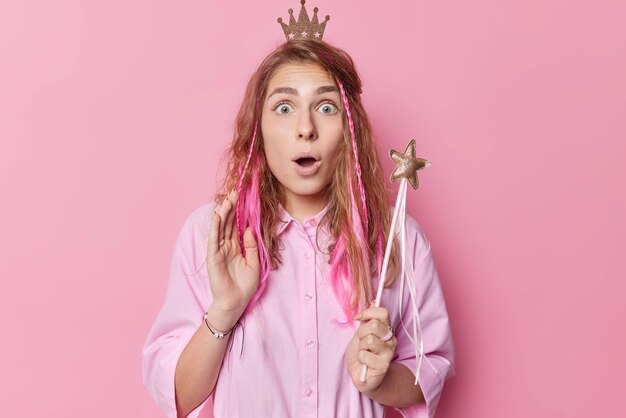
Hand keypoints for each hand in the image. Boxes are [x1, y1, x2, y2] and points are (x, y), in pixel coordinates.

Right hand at [206, 190, 259, 317]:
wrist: (235, 302)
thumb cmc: (244, 285)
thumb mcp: (254, 262)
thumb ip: (251, 245)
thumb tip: (249, 227)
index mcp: (237, 247)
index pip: (236, 226)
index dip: (239, 213)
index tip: (242, 199)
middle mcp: (227, 246)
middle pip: (228, 223)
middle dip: (231, 208)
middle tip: (234, 193)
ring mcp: (219, 250)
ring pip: (221, 228)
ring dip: (223, 213)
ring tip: (227, 200)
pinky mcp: (213, 257)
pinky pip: (214, 239)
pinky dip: (215, 228)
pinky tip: (218, 216)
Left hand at [345, 301, 396, 394]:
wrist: (363, 376)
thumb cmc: (363, 353)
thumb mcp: (362, 333)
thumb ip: (367, 319)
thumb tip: (373, 300)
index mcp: (386, 329)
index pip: (382, 313)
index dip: (367, 313)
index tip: (358, 318)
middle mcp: (391, 339)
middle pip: (374, 325)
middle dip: (361, 333)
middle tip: (361, 341)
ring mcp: (388, 352)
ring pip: (369, 340)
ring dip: (360, 347)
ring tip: (363, 352)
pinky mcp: (383, 365)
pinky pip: (364, 354)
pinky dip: (360, 358)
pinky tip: (364, 363)